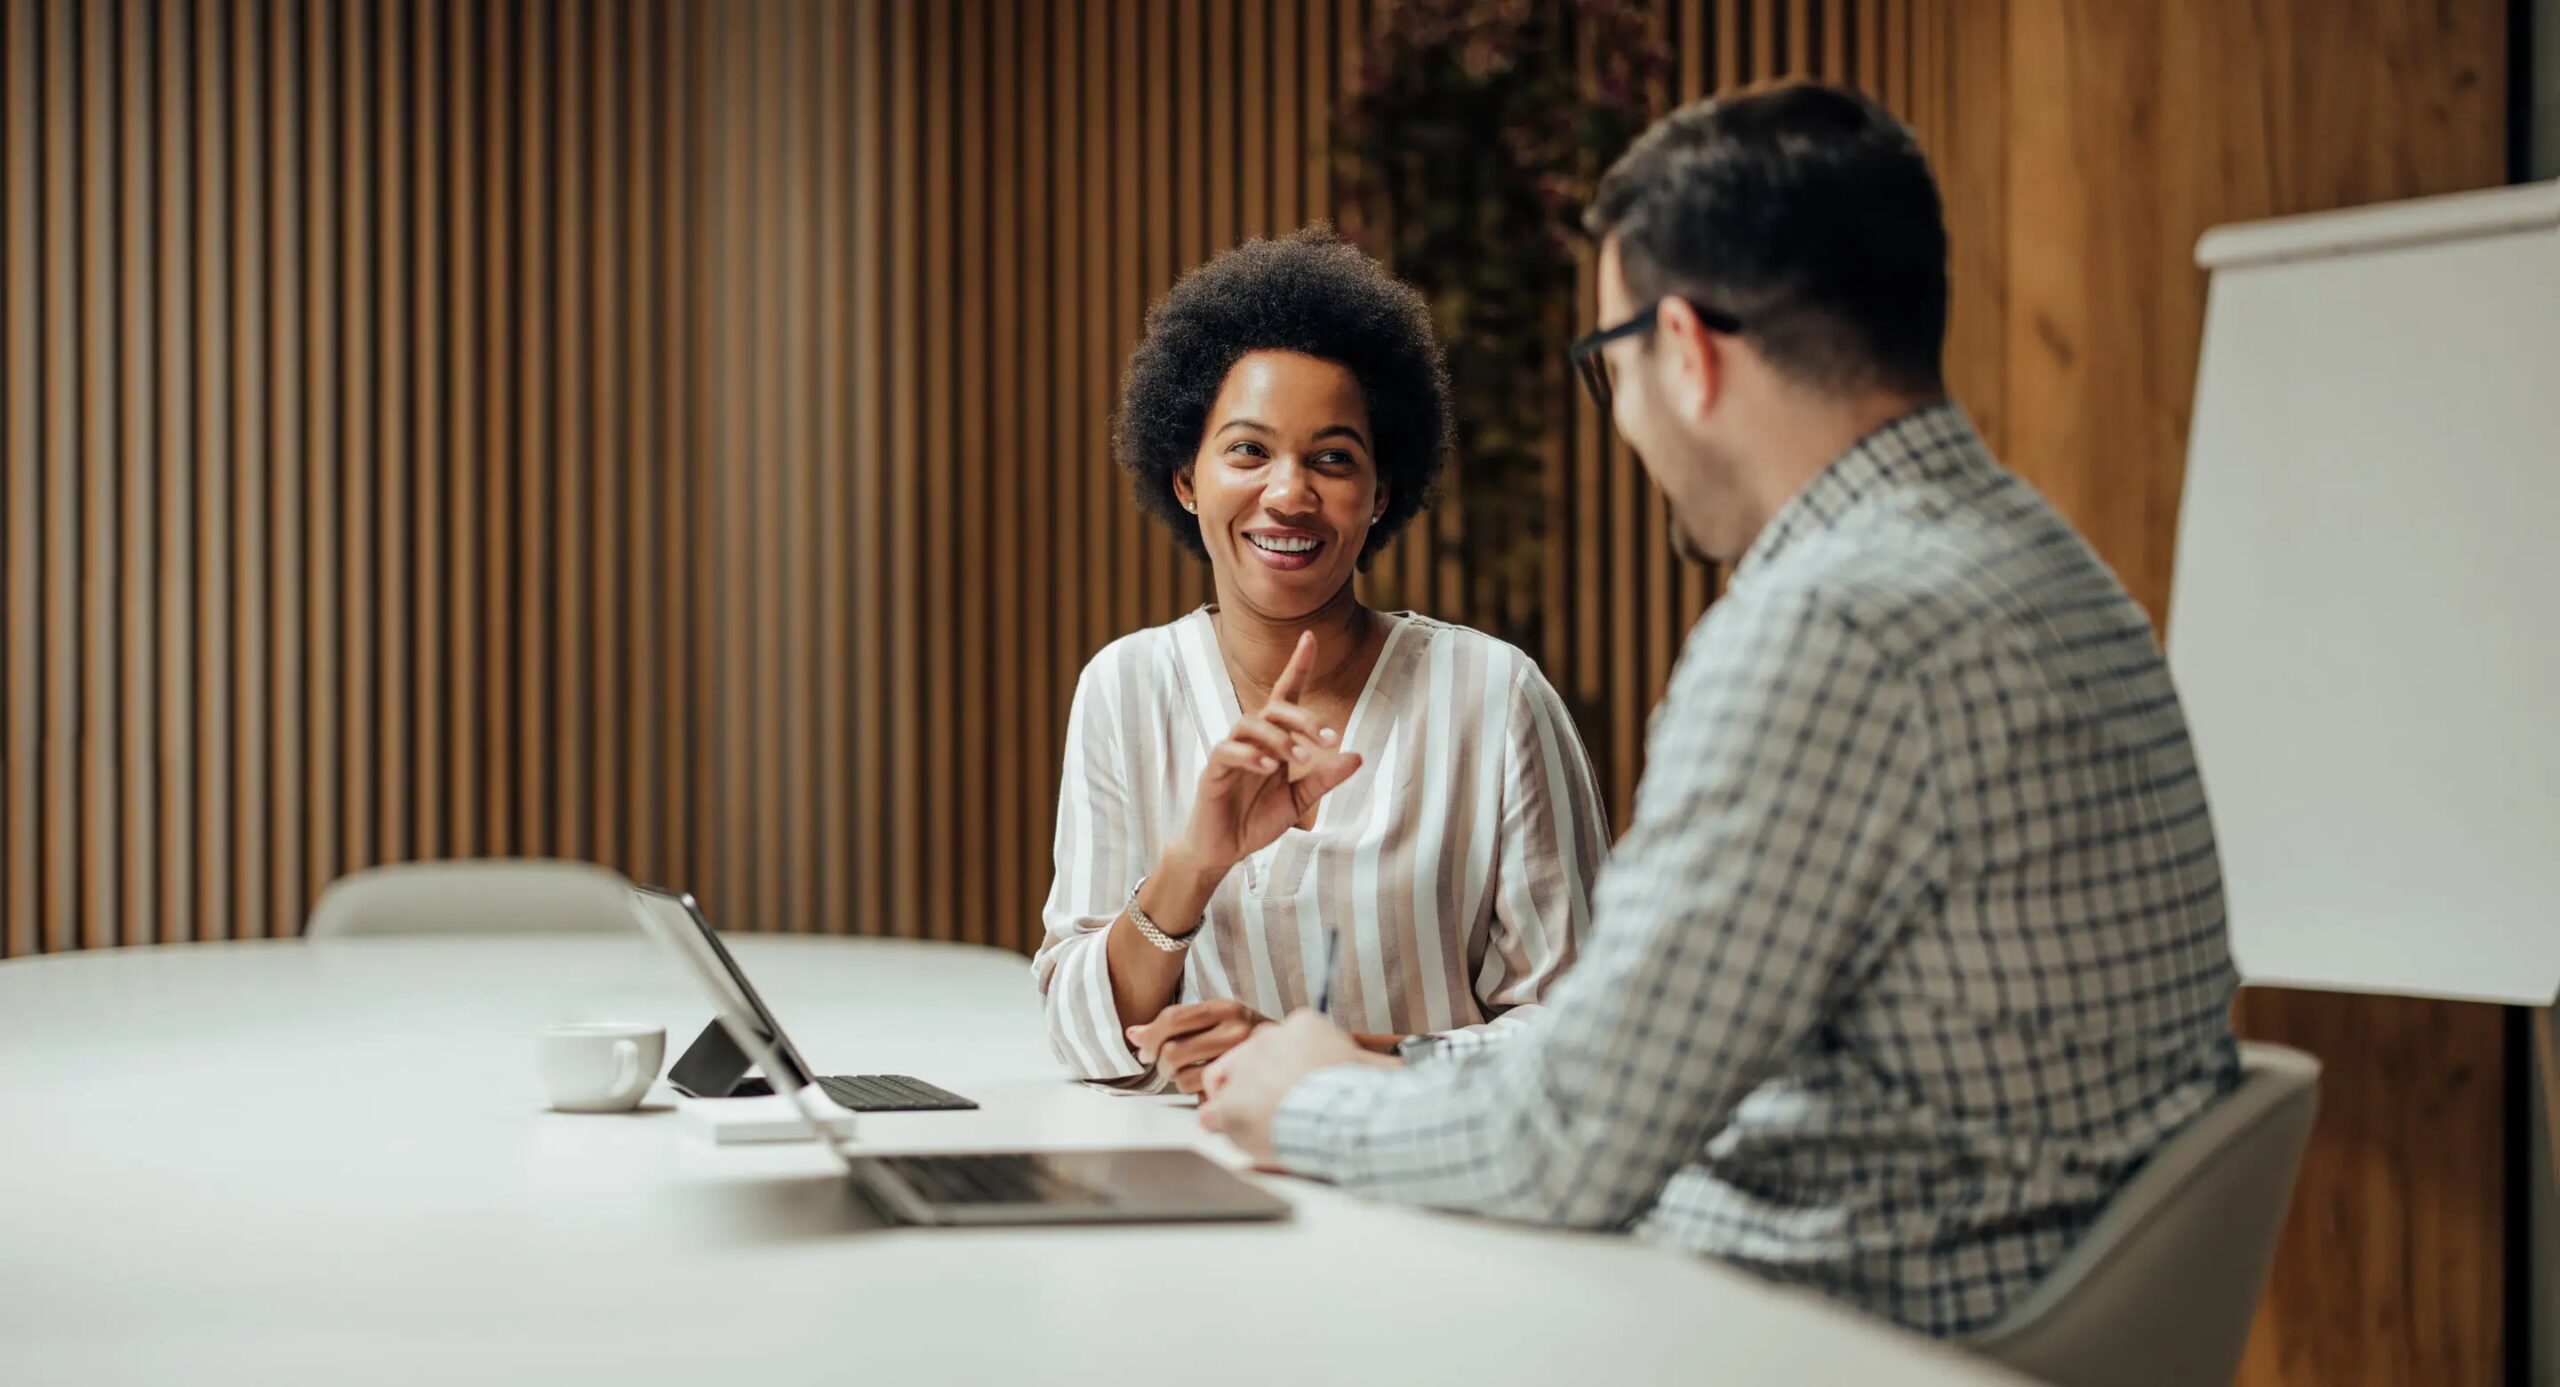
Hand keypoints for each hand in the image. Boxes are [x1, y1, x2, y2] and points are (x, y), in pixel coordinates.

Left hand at [1125, 999, 1271, 1094]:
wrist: (1291, 1056)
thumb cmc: (1246, 1037)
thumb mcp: (1215, 1019)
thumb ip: (1174, 1023)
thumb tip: (1133, 1034)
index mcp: (1225, 1008)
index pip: (1173, 1019)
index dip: (1150, 1037)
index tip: (1144, 1050)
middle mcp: (1236, 1030)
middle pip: (1173, 1052)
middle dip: (1161, 1064)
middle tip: (1166, 1066)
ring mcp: (1241, 1060)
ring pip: (1184, 1078)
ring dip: (1177, 1082)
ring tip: (1188, 1075)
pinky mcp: (1241, 1087)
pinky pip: (1201, 1097)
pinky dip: (1196, 1095)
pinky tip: (1205, 1087)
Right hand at [1171, 632, 1363, 875]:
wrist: (1222, 851)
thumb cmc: (1256, 821)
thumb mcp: (1299, 801)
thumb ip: (1324, 779)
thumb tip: (1358, 755)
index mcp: (1274, 741)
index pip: (1284, 695)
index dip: (1296, 666)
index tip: (1309, 638)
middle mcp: (1252, 739)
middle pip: (1273, 708)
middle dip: (1302, 718)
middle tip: (1328, 738)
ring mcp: (1231, 752)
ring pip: (1250, 723)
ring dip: (1279, 737)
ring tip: (1298, 758)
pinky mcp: (1213, 770)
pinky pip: (1228, 750)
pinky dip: (1251, 755)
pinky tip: (1269, 767)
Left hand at [1197, 1009, 1377, 1160]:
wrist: (1350, 1117)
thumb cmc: (1366, 1096)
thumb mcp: (1375, 1066)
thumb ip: (1368, 1062)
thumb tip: (1396, 1068)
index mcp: (1302, 1026)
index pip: (1275, 1041)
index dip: (1280, 1068)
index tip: (1294, 1087)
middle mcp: (1267, 1040)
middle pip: (1246, 1058)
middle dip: (1255, 1084)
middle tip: (1273, 1108)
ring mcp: (1245, 1072)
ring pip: (1225, 1084)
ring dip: (1238, 1104)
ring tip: (1260, 1124)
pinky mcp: (1232, 1105)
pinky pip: (1210, 1115)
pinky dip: (1220, 1126)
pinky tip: (1239, 1134)